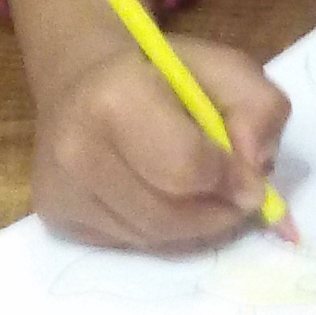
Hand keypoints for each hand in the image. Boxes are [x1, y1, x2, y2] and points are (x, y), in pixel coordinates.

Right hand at [5, 0, 287, 251]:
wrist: (82, 80)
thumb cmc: (162, 72)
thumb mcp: (228, 69)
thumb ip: (260, 108)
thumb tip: (256, 168)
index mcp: (116, 100)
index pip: (187, 171)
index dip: (233, 183)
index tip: (252, 180)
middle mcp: (75, 150)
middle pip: (169, 216)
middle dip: (219, 213)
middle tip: (238, 198)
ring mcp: (59, 188)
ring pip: (151, 238)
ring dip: (195, 227)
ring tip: (207, 196)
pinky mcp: (55, 216)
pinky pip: (129, 244)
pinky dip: (163, 232)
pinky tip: (166, 200)